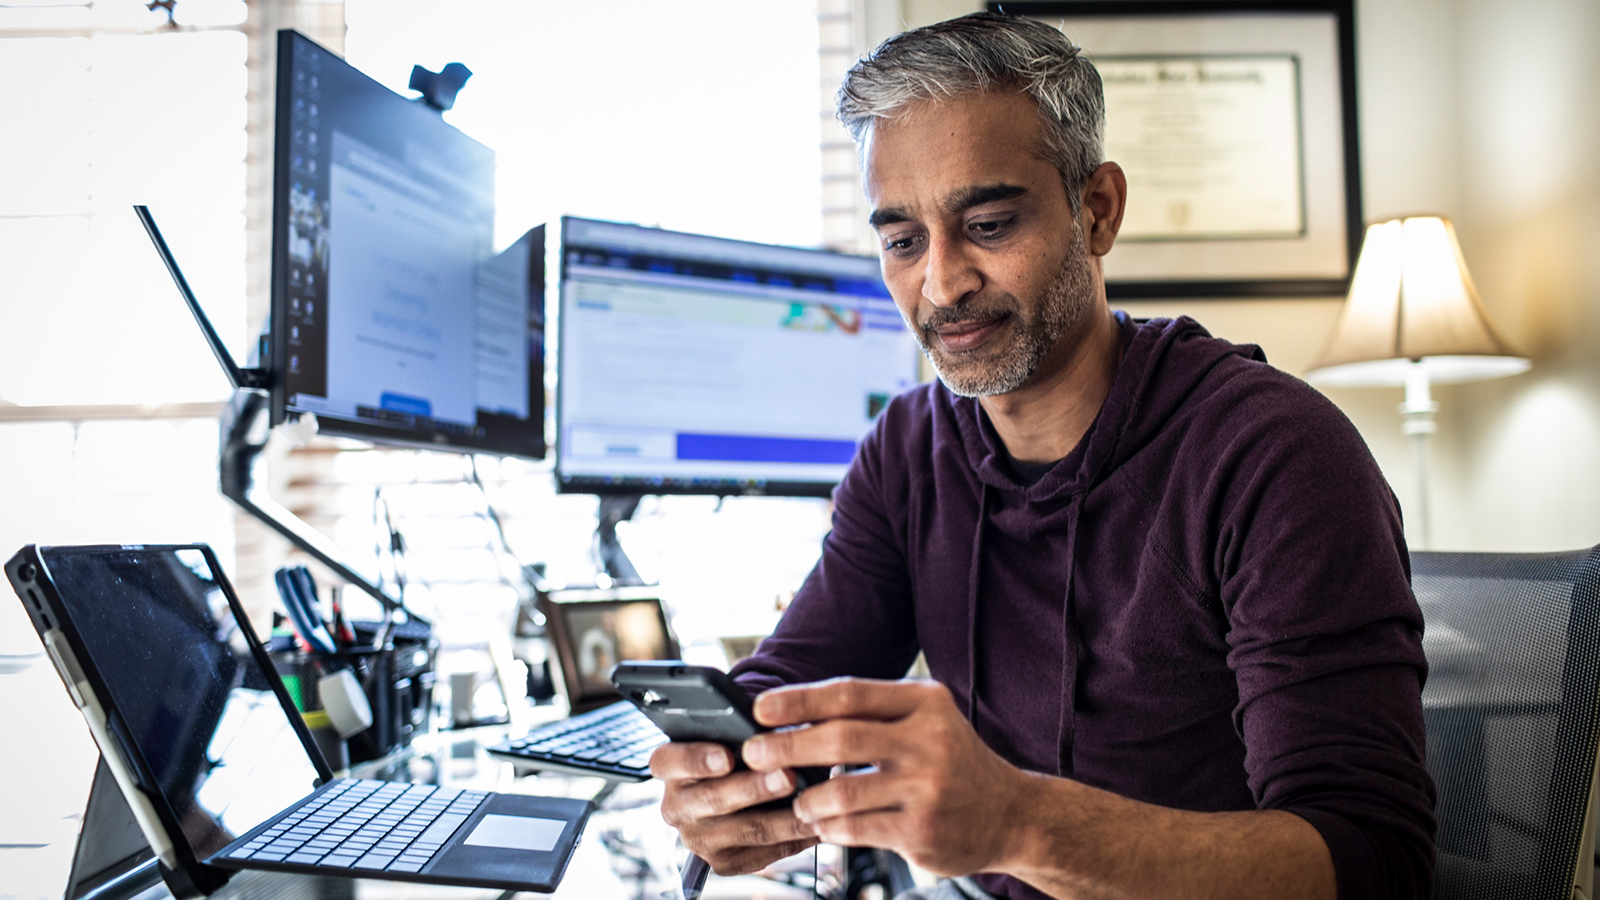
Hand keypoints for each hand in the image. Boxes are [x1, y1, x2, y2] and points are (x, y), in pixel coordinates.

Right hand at [650, 740, 819, 874]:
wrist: (736, 790)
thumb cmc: (735, 749)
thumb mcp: (728, 732)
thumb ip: (742, 730)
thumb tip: (775, 729)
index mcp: (669, 766)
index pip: (669, 761)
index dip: (696, 759)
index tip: (726, 756)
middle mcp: (676, 806)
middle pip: (713, 799)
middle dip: (754, 788)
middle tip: (788, 775)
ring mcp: (699, 839)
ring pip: (746, 830)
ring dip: (784, 818)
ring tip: (814, 803)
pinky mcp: (725, 863)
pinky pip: (765, 852)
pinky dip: (796, 837)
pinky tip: (819, 823)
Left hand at [744, 678, 1026, 875]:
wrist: (1012, 813)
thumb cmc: (952, 761)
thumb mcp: (925, 720)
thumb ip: (872, 715)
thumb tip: (792, 715)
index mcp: (925, 702)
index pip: (850, 694)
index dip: (799, 700)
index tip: (759, 709)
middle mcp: (929, 740)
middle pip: (840, 739)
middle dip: (787, 746)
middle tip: (754, 754)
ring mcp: (928, 788)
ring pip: (842, 791)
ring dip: (806, 798)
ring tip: (797, 800)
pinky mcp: (922, 830)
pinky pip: (855, 828)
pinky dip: (829, 827)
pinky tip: (823, 823)